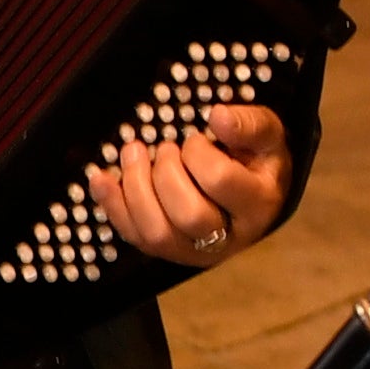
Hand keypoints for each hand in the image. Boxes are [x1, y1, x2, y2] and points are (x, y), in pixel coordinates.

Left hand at [91, 103, 299, 264]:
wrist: (257, 195)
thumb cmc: (259, 161)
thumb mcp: (268, 136)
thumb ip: (250, 124)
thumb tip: (216, 116)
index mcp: (259, 203)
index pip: (220, 181)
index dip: (198, 153)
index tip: (195, 139)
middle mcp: (230, 236)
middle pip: (188, 215)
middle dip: (165, 174)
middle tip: (165, 149)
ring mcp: (197, 251)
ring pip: (157, 234)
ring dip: (134, 188)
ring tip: (133, 153)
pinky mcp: (168, 252)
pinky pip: (134, 237)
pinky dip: (112, 205)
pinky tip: (100, 178)